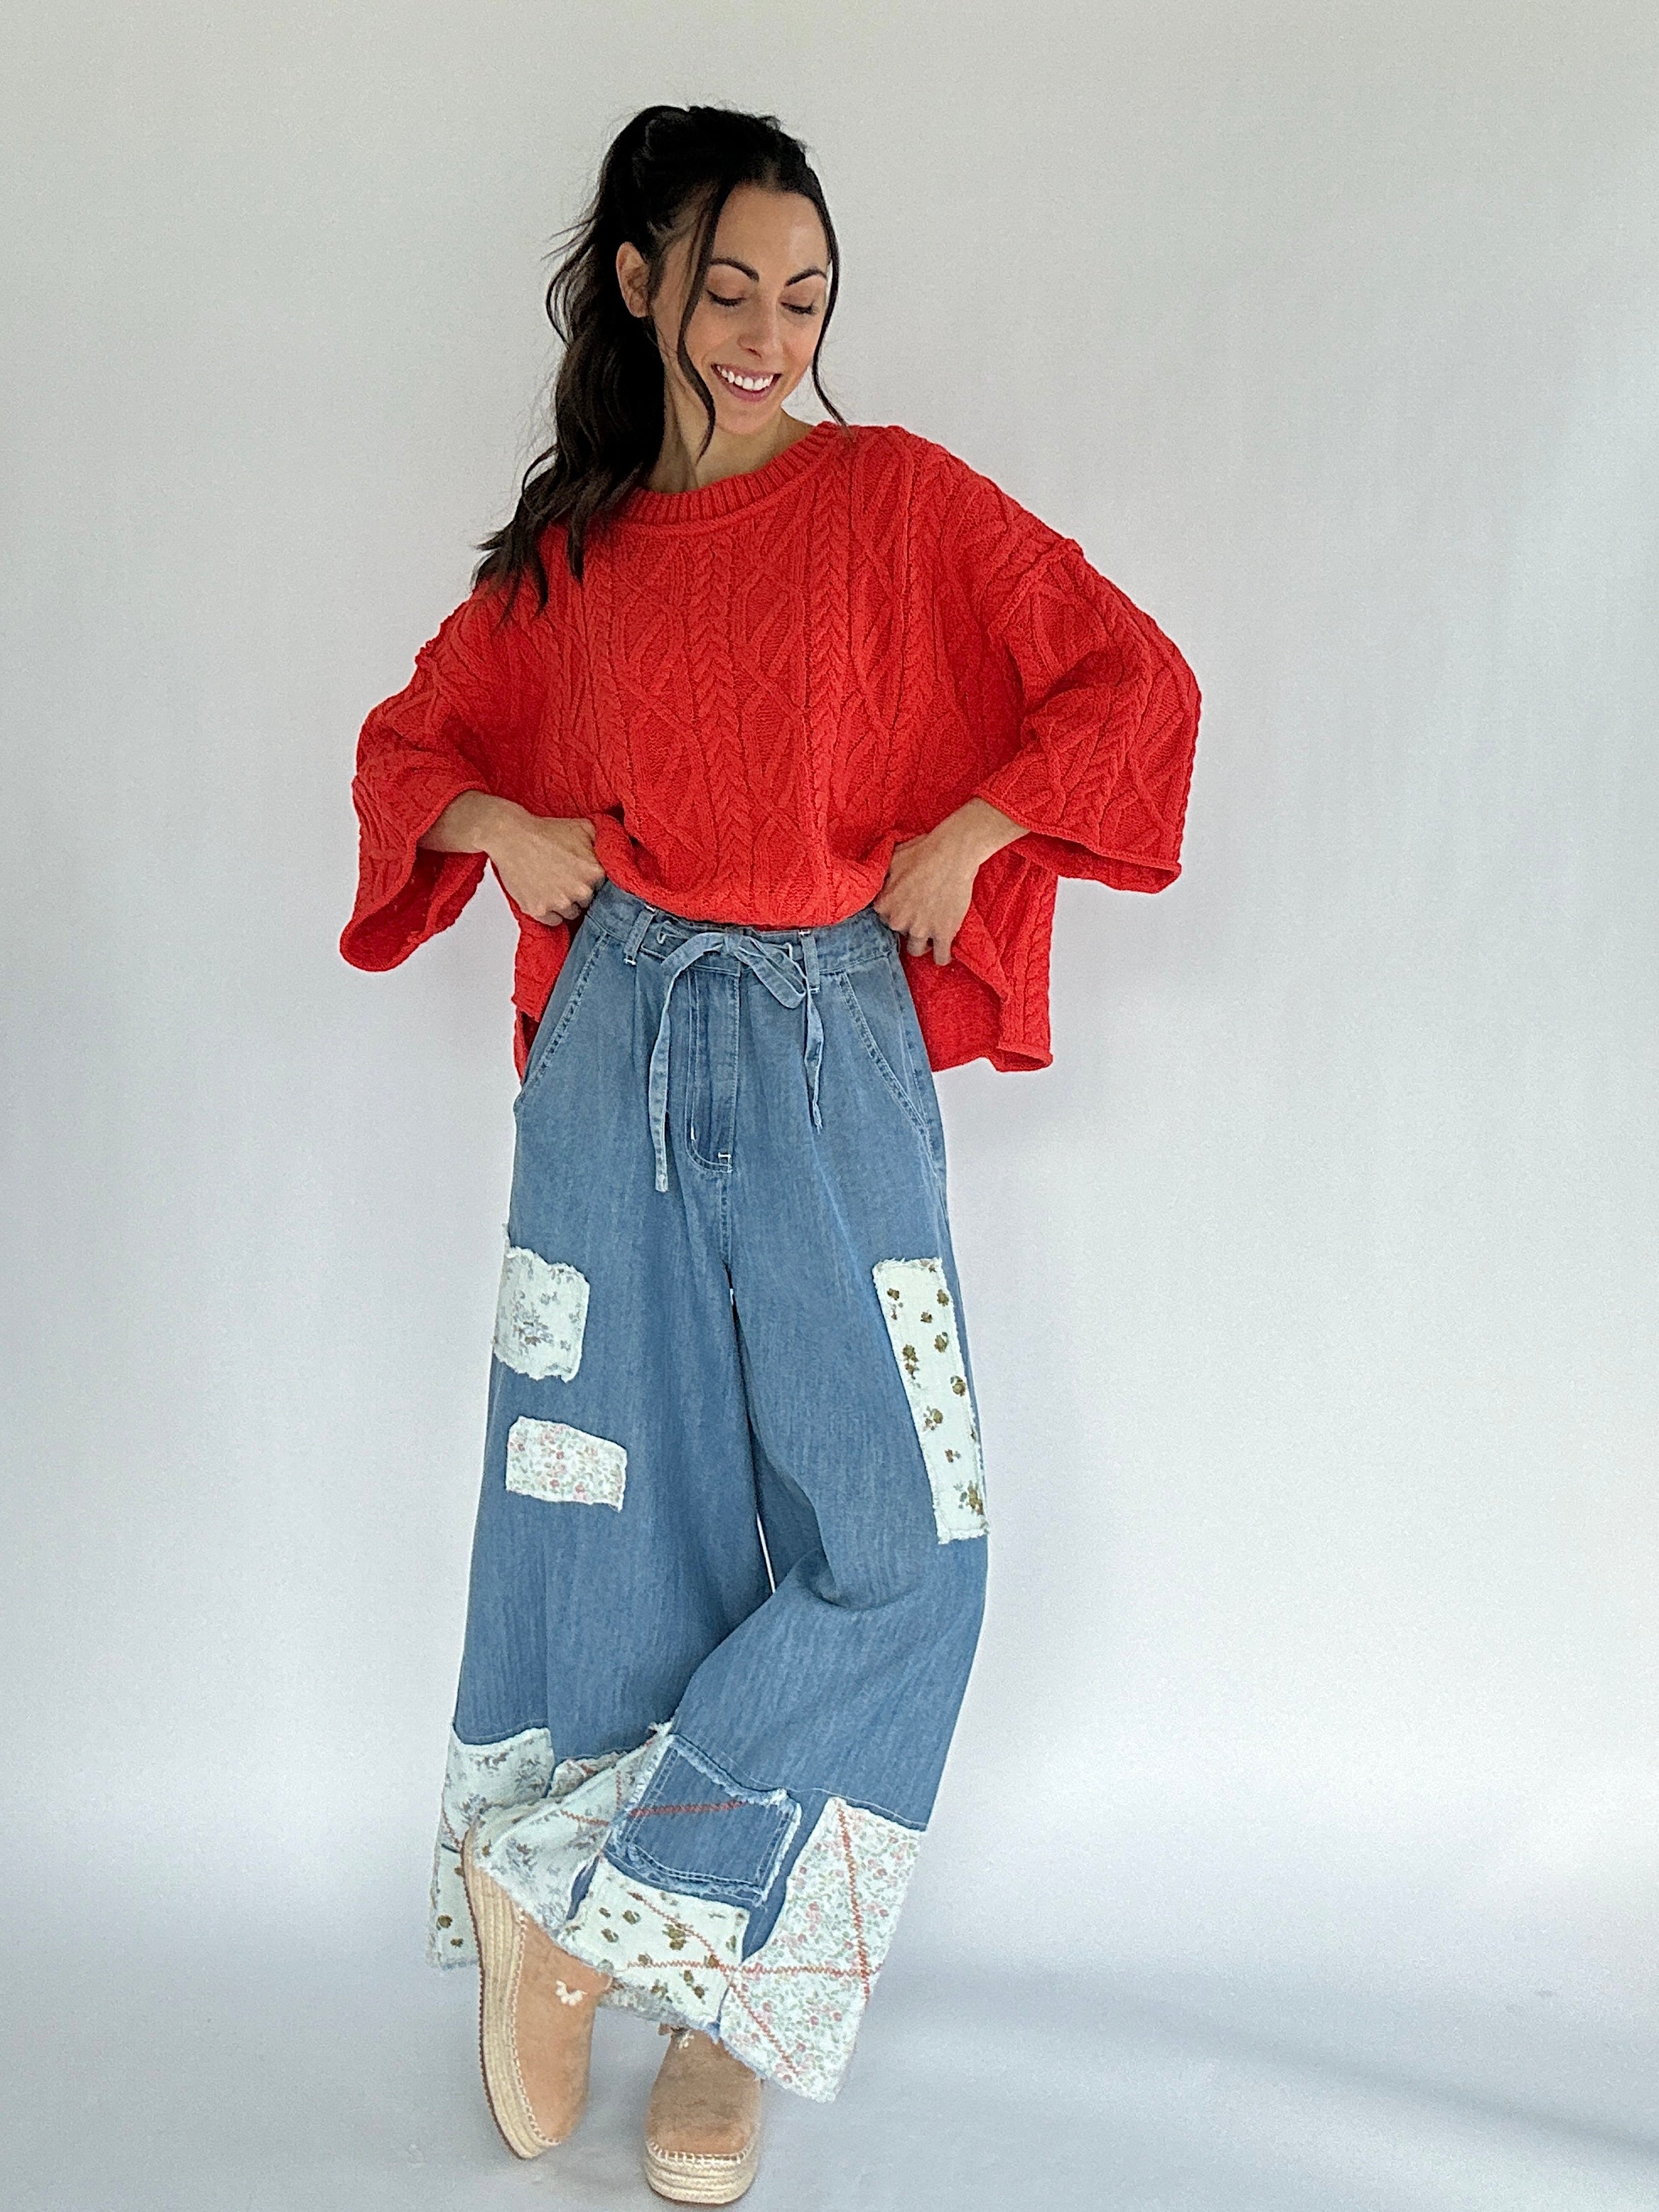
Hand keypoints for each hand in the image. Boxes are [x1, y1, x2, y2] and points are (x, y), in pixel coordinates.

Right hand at [419, 794, 606, 924]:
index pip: (603, 887)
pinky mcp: (539, 911)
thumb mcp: (583, 827)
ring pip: (571, 913)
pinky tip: (543, 894)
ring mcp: (559, 903)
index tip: (579, 873)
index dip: (590, 879)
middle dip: (578, 892)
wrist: (510, 836)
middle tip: (563, 876)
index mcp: (595, 872)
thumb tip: (617, 848)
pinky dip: (549, 912)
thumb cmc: (544, 832)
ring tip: (551, 883)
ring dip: (564, 903)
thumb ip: (605, 840)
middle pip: (588, 901)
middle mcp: (581, 891)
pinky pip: (554, 921)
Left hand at [872, 799, 1023, 962]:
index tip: (905, 906)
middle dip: (909, 924)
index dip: (895, 911)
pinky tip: (943, 954)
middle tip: (922, 912)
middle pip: (899, 932)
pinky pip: (940, 957)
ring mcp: (920, 929)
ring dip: (922, 943)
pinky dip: (942, 957)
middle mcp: (898, 920)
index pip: (883, 917)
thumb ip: (881, 876)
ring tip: (930, 935)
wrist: (953, 853)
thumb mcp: (892, 859)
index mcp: (884, 903)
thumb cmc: (924, 850)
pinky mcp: (943, 933)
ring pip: (916, 949)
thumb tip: (874, 880)